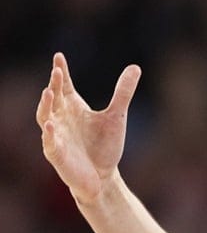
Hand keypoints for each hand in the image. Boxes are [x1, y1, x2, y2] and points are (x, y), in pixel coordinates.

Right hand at [36, 53, 141, 204]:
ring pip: (45, 116)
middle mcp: (61, 118)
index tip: (59, 56)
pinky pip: (50, 142)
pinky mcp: (56, 154)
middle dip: (54, 85)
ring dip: (45, 105)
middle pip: (54, 98)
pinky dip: (49, 133)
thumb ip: (123, 92)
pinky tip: (50, 124)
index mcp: (73, 108)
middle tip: (58, 72)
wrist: (103, 177)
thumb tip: (135, 67)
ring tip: (49, 92)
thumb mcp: (117, 117)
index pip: (65, 86)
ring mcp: (56, 135)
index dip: (61, 71)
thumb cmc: (105, 146)